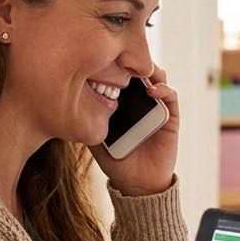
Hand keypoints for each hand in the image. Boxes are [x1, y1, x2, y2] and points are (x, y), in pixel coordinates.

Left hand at [89, 67, 178, 196]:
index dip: (116, 64)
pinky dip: (163, 89)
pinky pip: (170, 96)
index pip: (122, 75)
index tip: (104, 58)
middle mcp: (141, 101)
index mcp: (124, 102)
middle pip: (139, 71)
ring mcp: (156, 106)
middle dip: (132, 61)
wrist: (137, 183)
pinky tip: (152, 90)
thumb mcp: (96, 138)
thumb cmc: (116, 161)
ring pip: (157, 77)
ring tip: (139, 71)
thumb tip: (69, 101)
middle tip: (123, 57)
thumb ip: (88, 120)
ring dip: (149, 70)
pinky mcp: (170, 116)